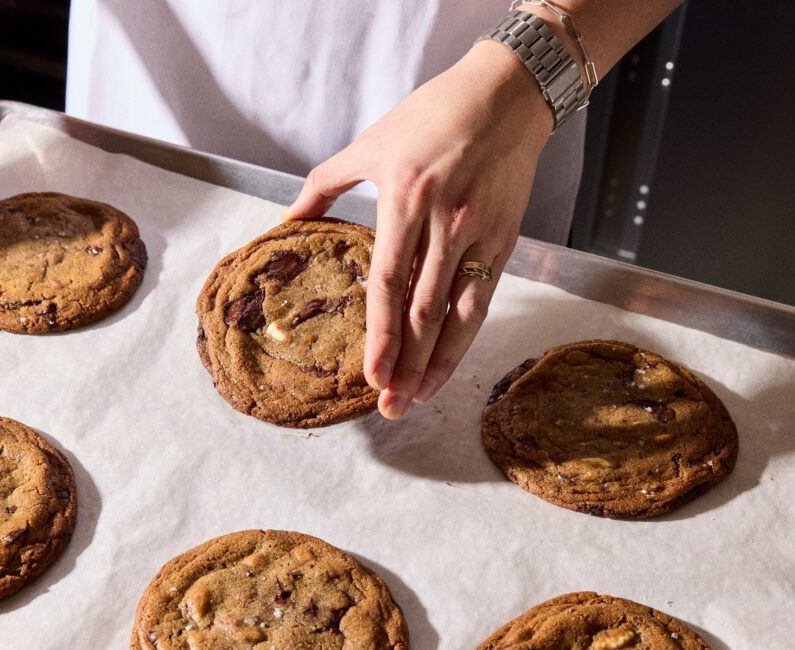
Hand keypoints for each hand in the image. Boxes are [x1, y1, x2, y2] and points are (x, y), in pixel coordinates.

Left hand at [285, 41, 554, 418]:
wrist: (506, 97)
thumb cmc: (433, 115)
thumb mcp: (372, 143)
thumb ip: (326, 183)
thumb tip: (288, 217)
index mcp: (407, 200)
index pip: (390, 282)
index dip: (381, 334)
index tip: (370, 374)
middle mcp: (446, 223)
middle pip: (423, 311)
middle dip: (406, 365)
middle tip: (390, 408)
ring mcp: (479, 235)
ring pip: (457, 314)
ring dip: (436, 363)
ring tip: (417, 400)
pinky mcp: (504, 241)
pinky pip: (482, 299)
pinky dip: (465, 338)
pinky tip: (449, 365)